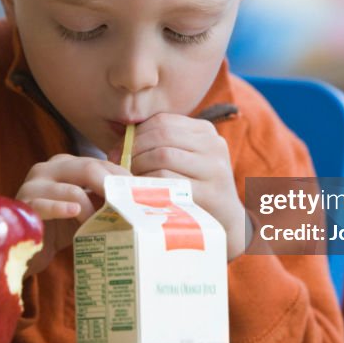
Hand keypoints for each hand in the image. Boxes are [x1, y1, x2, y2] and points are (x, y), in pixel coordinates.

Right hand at [16, 154, 130, 276]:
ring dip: (92, 208)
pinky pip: (45, 204)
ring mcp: (33, 185)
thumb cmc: (60, 228)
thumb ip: (103, 198)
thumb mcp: (86, 209)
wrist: (28, 250)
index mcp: (65, 164)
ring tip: (104, 223)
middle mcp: (48, 169)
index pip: (99, 163)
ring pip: (71, 189)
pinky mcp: (24, 205)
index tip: (139, 193)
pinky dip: (62, 209)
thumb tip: (137, 197)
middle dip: (111, 187)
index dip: (121, 177)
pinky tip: (74, 213)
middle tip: (129, 205)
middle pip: (87, 168)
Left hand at [112, 113, 246, 259]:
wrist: (225, 220)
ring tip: (129, 178)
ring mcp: (214, 169)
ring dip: (138, 166)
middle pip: (162, 136)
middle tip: (117, 164)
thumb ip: (161, 145)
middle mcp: (213, 145)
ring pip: (163, 155)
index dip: (135, 134)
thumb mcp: (186, 159)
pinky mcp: (209, 192)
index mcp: (205, 131)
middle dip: (134, 149)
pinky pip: (167, 181)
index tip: (117, 151)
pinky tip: (139, 190)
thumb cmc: (195, 187)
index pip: (163, 121)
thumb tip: (121, 143)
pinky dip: (147, 183)